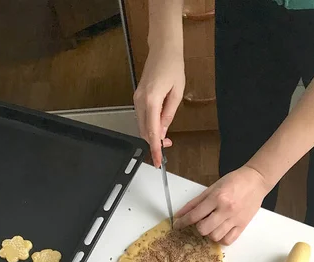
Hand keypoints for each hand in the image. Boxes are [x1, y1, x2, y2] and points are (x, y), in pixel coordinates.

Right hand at [134, 49, 184, 167]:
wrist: (163, 49)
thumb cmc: (173, 67)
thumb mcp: (177, 93)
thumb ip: (168, 115)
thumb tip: (162, 133)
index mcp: (151, 100)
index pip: (152, 132)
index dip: (155, 149)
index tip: (158, 161)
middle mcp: (140, 101)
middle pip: (144, 131)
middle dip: (155, 143)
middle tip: (168, 146)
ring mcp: (136, 100)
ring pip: (142, 126)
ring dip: (152, 135)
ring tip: (166, 138)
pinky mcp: (137, 98)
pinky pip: (142, 118)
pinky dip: (149, 126)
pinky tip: (159, 126)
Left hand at [174, 165, 272, 244]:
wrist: (256, 180)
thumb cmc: (234, 181)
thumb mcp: (212, 187)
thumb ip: (195, 202)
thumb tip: (180, 214)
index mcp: (217, 197)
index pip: (194, 215)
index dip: (182, 222)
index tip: (177, 226)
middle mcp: (226, 210)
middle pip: (204, 229)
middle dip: (198, 227)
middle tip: (201, 221)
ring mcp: (235, 219)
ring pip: (215, 237)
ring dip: (210, 233)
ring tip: (212, 225)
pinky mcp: (243, 225)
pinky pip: (228, 240)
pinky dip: (221, 239)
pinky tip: (221, 230)